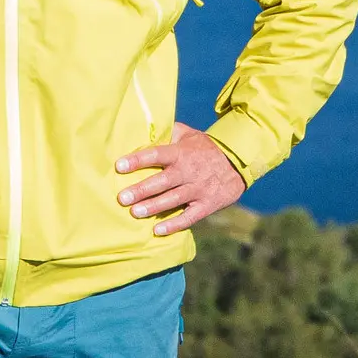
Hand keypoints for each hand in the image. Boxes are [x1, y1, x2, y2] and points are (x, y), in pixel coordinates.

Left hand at [114, 121, 245, 235]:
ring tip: (135, 212)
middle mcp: (188, 171)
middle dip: (141, 190)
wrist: (238, 162)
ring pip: (173, 199)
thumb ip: (168, 132)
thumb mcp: (188, 134)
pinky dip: (175, 224)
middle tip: (122, 198)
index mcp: (181, 152)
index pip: (156, 154)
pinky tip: (158, 230)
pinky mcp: (207, 204)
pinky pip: (190, 217)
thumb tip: (145, 127)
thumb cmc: (205, 147)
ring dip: (153, 207)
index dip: (138, 160)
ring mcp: (198, 189)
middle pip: (162, 181)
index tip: (119, 165)